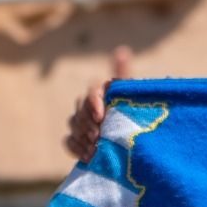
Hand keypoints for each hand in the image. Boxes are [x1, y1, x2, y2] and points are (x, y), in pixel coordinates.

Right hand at [64, 45, 131, 162]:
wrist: (137, 142)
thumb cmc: (135, 113)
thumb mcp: (135, 97)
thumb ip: (126, 77)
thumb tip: (122, 50)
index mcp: (102, 93)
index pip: (91, 92)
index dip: (93, 102)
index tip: (102, 116)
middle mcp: (88, 106)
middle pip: (79, 111)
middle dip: (87, 123)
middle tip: (99, 136)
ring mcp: (80, 124)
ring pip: (73, 126)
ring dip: (83, 136)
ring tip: (96, 148)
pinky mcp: (79, 142)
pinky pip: (69, 142)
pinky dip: (77, 148)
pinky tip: (89, 156)